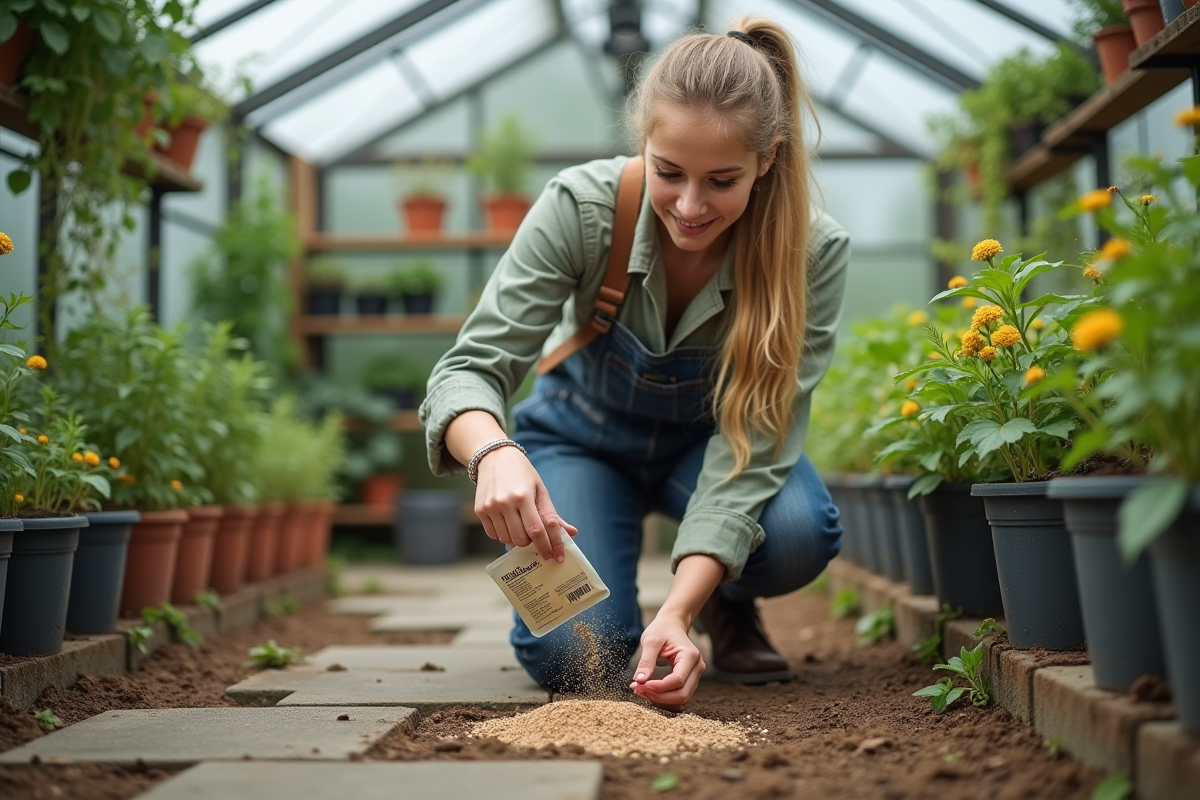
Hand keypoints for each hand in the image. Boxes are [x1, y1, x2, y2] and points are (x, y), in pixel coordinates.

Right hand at [474, 445, 577, 562]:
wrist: (495, 458)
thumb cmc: (522, 474)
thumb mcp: (540, 490)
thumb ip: (552, 514)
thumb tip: (572, 534)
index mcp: (523, 496)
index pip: (537, 530)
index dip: (549, 546)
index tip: (556, 557)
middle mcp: (504, 503)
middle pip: (522, 539)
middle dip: (533, 543)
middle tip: (538, 537)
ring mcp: (490, 507)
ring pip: (507, 539)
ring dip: (518, 539)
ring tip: (522, 526)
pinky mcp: (479, 510)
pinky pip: (494, 535)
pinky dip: (504, 535)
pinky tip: (509, 523)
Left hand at [629, 612, 704, 709]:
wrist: (672, 624)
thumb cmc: (662, 629)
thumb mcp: (650, 641)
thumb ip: (646, 661)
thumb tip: (639, 680)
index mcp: (690, 656)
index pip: (677, 680)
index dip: (658, 687)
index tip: (638, 684)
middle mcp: (697, 667)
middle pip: (682, 694)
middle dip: (659, 696)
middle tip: (637, 689)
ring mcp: (695, 675)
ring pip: (681, 699)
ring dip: (661, 699)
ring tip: (641, 690)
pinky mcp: (689, 680)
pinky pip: (679, 696)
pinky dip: (664, 698)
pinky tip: (650, 691)